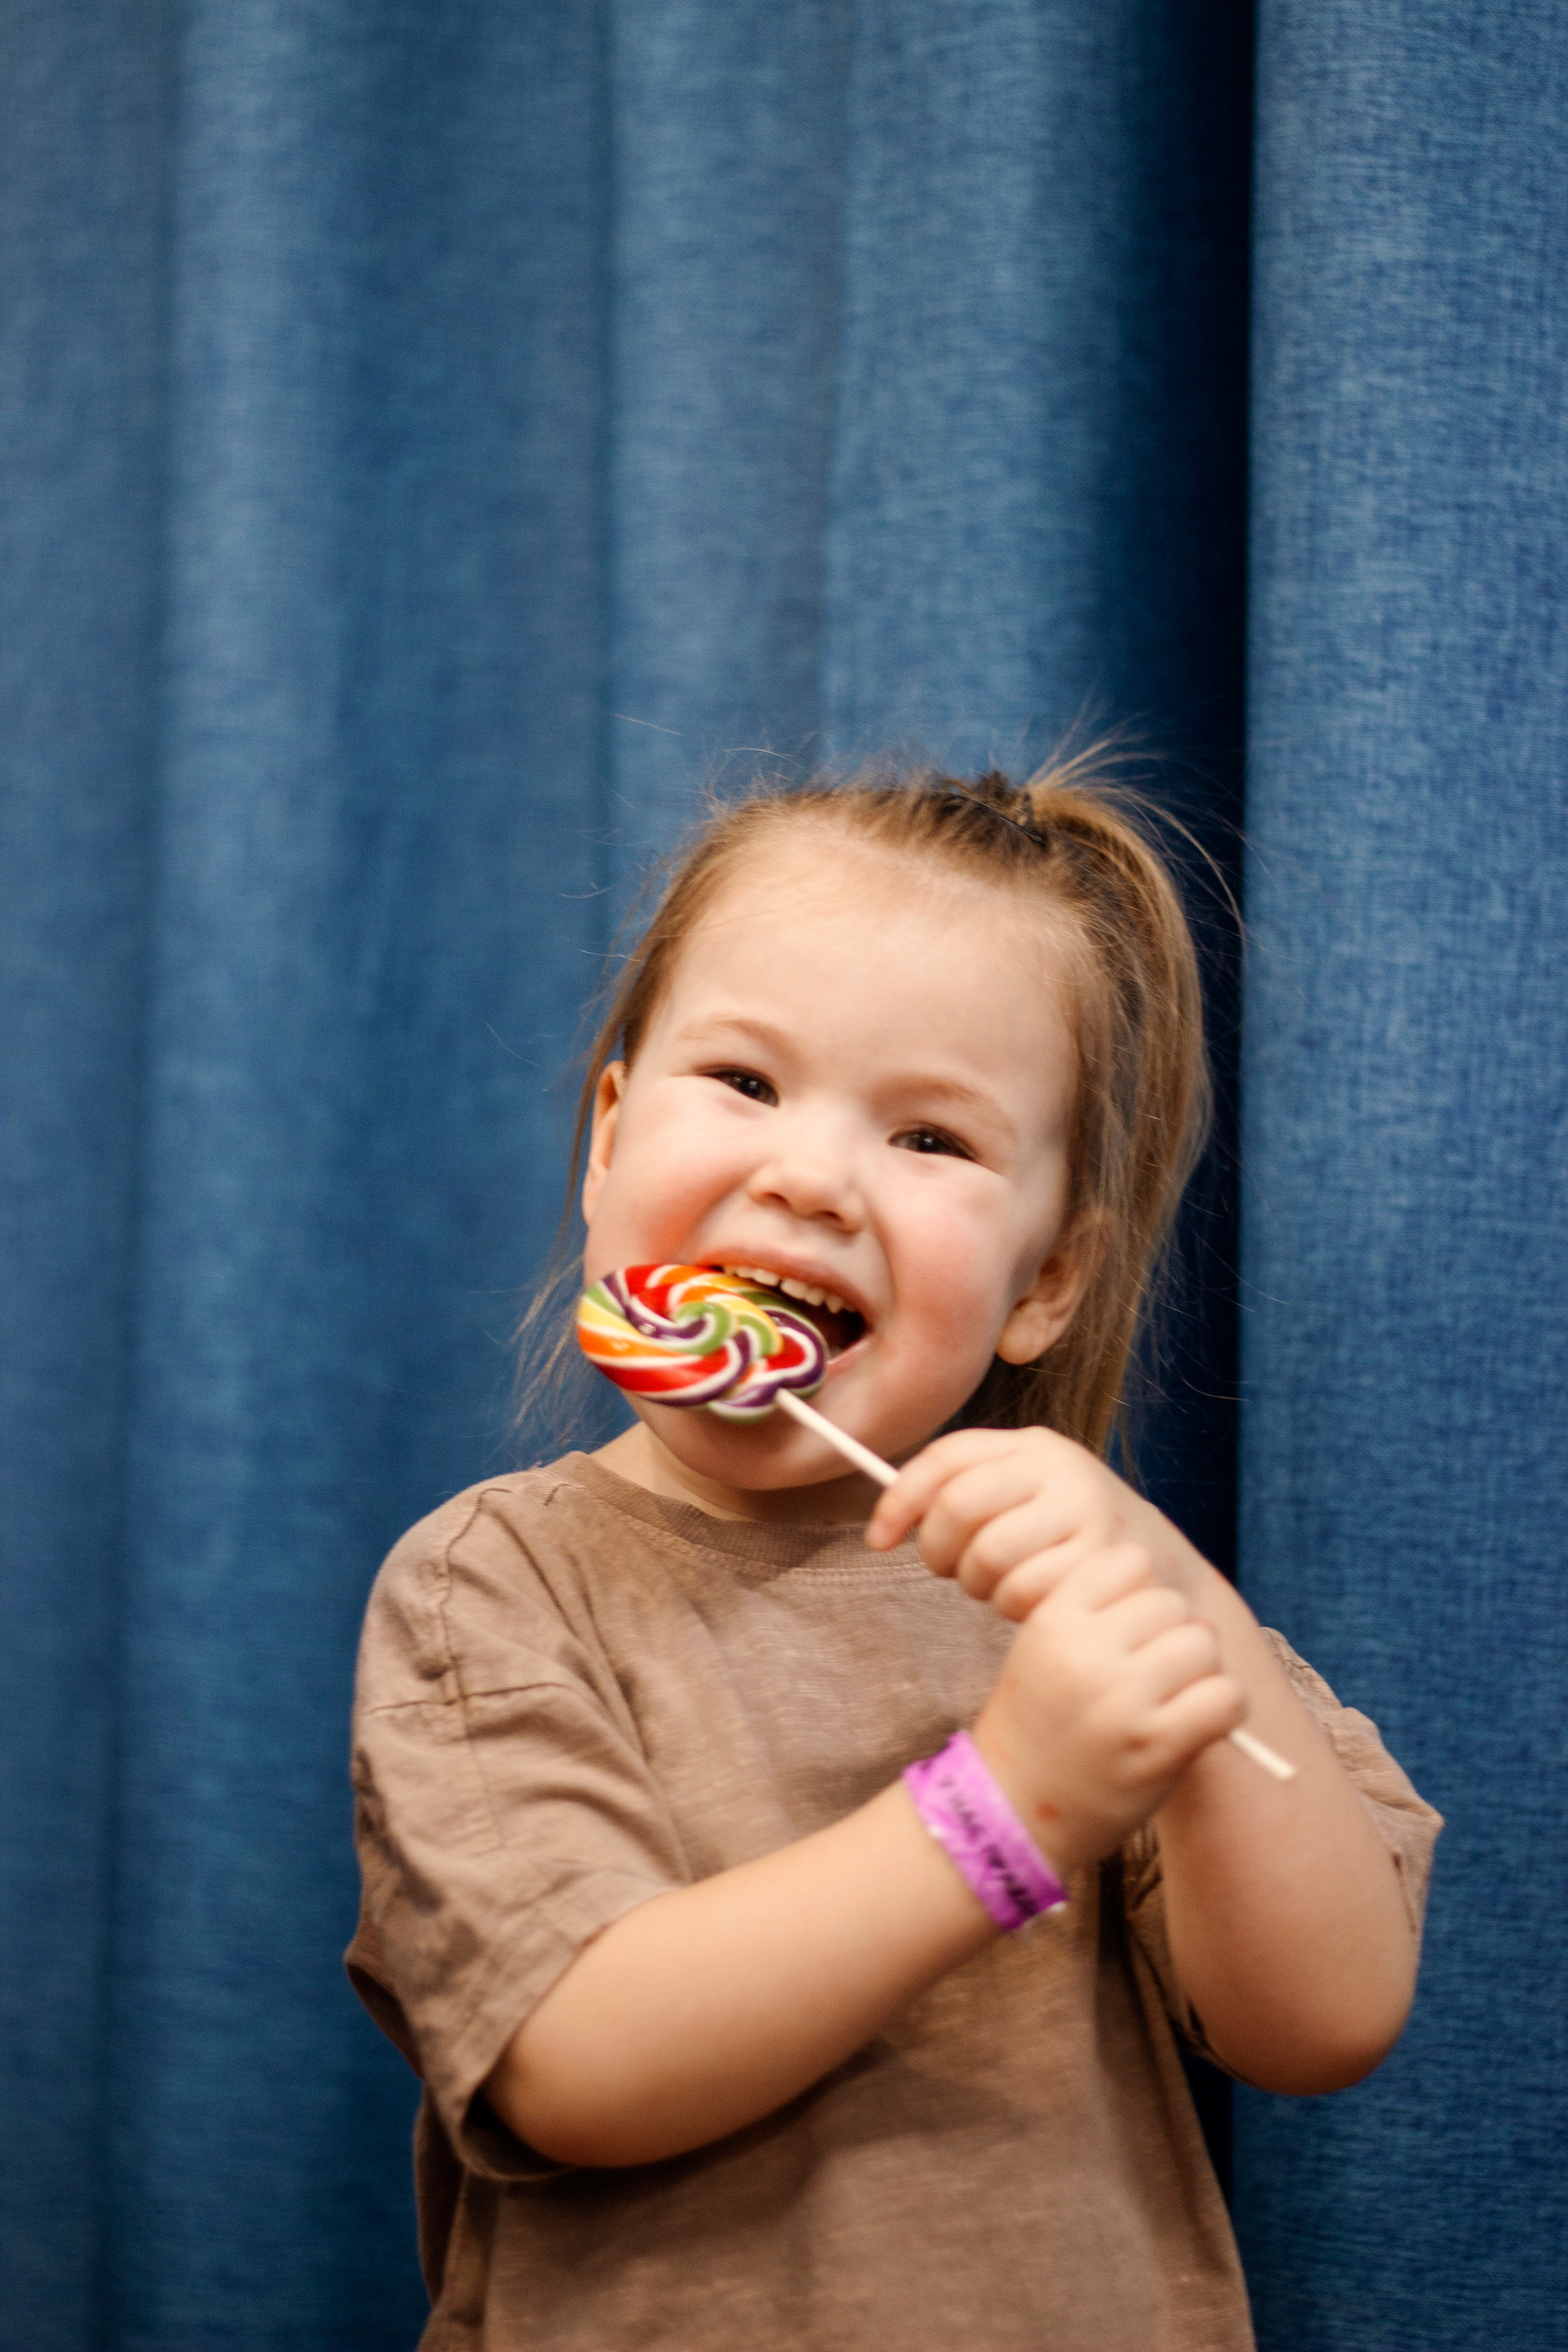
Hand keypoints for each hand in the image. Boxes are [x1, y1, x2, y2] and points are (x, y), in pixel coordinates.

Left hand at [867, 1425, 1206, 1619]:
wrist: (1164, 1579)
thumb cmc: (1073, 1541)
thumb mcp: (1028, 1497)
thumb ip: (968, 1493)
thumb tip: (889, 1517)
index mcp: (1032, 1446)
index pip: (946, 1457)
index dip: (900, 1498)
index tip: (878, 1538)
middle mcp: (1059, 1468)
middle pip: (958, 1506)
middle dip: (938, 1550)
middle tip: (950, 1570)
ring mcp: (1084, 1512)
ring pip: (987, 1555)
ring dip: (979, 1585)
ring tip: (1000, 1585)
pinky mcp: (1099, 1561)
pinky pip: (1023, 1591)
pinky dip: (1015, 1606)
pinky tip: (1034, 1601)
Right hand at [969, 1541, 1246, 1874]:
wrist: (1012, 1810)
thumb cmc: (1039, 1724)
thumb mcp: (1045, 1649)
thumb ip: (1096, 1614)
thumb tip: (1176, 1600)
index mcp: (1053, 1620)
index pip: (1130, 1561)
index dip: (1140, 1592)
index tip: (1129, 1629)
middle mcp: (1085, 1652)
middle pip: (1171, 1603)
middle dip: (1172, 1634)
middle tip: (1156, 1675)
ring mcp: (1122, 1700)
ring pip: (1203, 1644)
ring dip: (1201, 1670)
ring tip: (1176, 1699)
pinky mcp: (1157, 1746)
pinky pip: (1226, 1697)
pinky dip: (1224, 1709)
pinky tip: (1200, 1724)